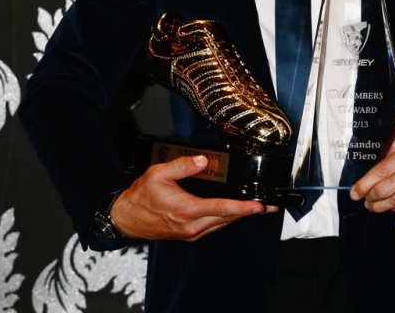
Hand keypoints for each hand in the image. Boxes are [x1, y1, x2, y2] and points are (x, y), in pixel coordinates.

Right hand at [111, 155, 275, 241]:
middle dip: (249, 212)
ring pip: (222, 224)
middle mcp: (191, 225)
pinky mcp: (188, 234)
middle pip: (227, 218)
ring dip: (239, 216)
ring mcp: (191, 232)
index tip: (259, 206)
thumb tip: (203, 160)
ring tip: (256, 208)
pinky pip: (213, 226)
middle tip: (269, 206)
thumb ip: (182, 165)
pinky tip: (232, 211)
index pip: (222, 208)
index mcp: (187, 210)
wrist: (126, 218)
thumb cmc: (140, 197)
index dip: (243, 207)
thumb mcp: (159, 174)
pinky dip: (226, 218)